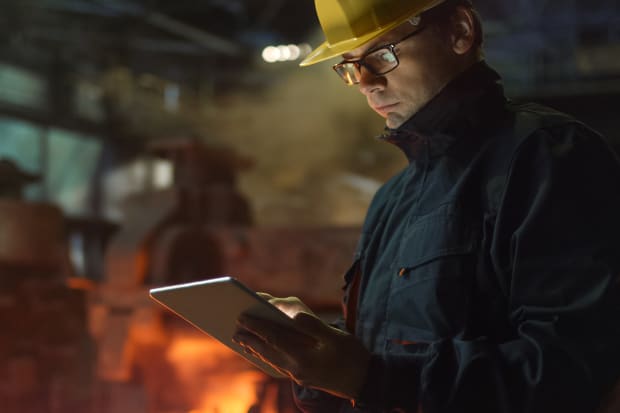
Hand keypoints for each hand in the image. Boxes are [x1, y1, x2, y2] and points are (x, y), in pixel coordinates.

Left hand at [234, 295, 369, 399]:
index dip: (258, 327)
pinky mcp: (304, 378)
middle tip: (234, 330)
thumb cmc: (352, 356)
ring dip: (256, 350)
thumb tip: (294, 316)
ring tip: (242, 341)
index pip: (274, 339)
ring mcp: (299, 376)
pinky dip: (268, 357)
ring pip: (272, 361)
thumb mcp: (336, 337)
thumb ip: (314, 326)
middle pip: (268, 352)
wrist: (365, 382)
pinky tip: (263, 353)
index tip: (243, 317)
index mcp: (303, 357)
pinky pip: (279, 366)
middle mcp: (297, 369)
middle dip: (250, 340)